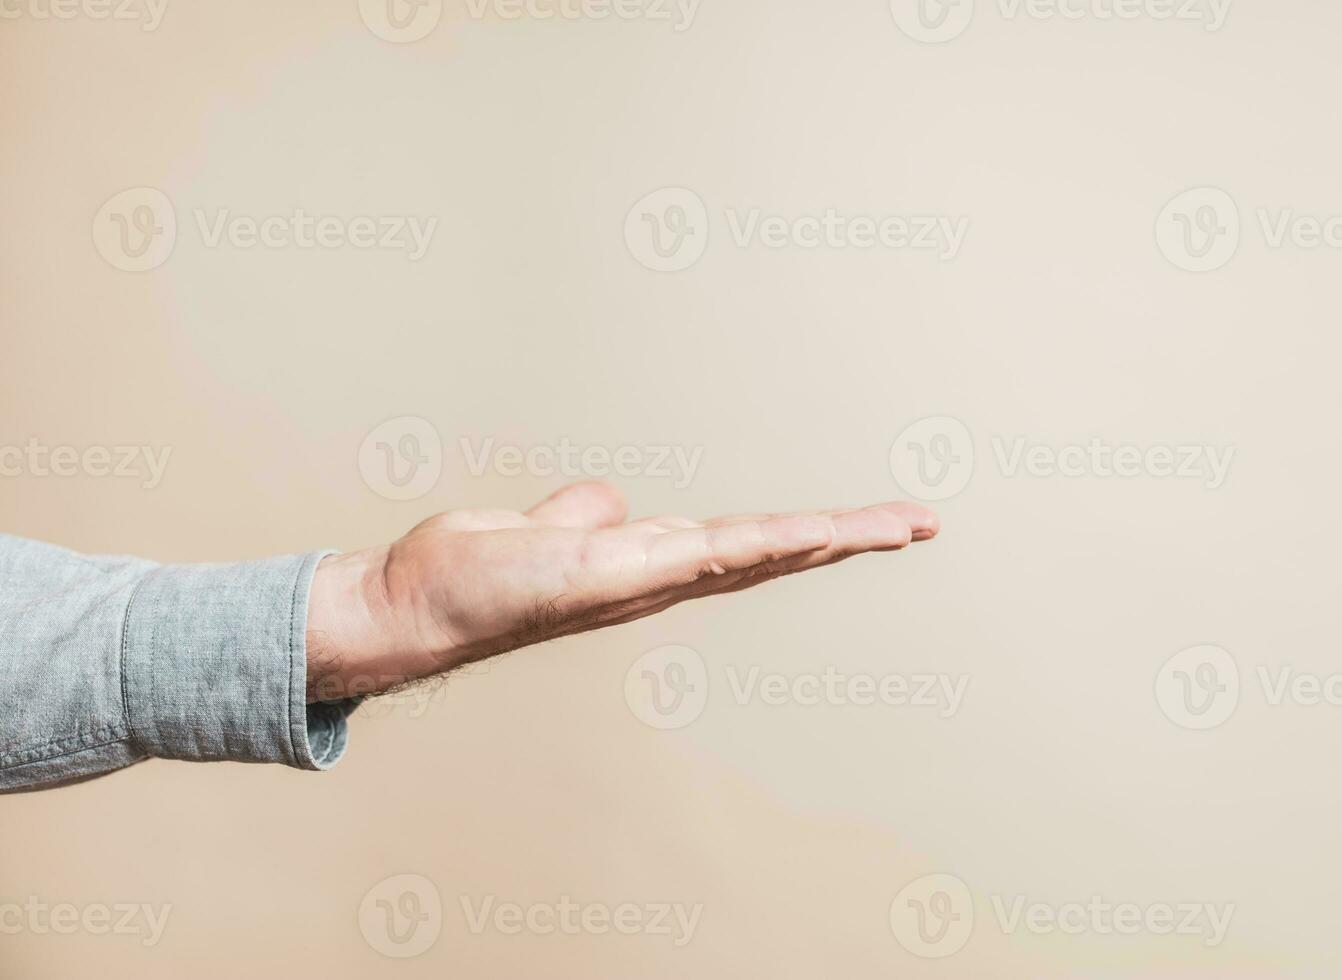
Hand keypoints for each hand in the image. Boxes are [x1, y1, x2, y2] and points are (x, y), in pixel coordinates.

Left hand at [305, 482, 937, 700]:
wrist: (410, 607)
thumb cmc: (472, 575)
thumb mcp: (540, 531)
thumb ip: (583, 515)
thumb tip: (611, 501)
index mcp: (649, 563)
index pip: (748, 546)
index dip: (811, 534)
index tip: (871, 521)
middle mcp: (658, 577)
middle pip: (773, 554)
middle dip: (851, 539)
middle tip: (923, 522)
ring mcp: (641, 579)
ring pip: (754, 555)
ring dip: (827, 540)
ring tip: (896, 525)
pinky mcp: (611, 573)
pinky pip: (700, 556)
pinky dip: (760, 546)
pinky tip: (809, 533)